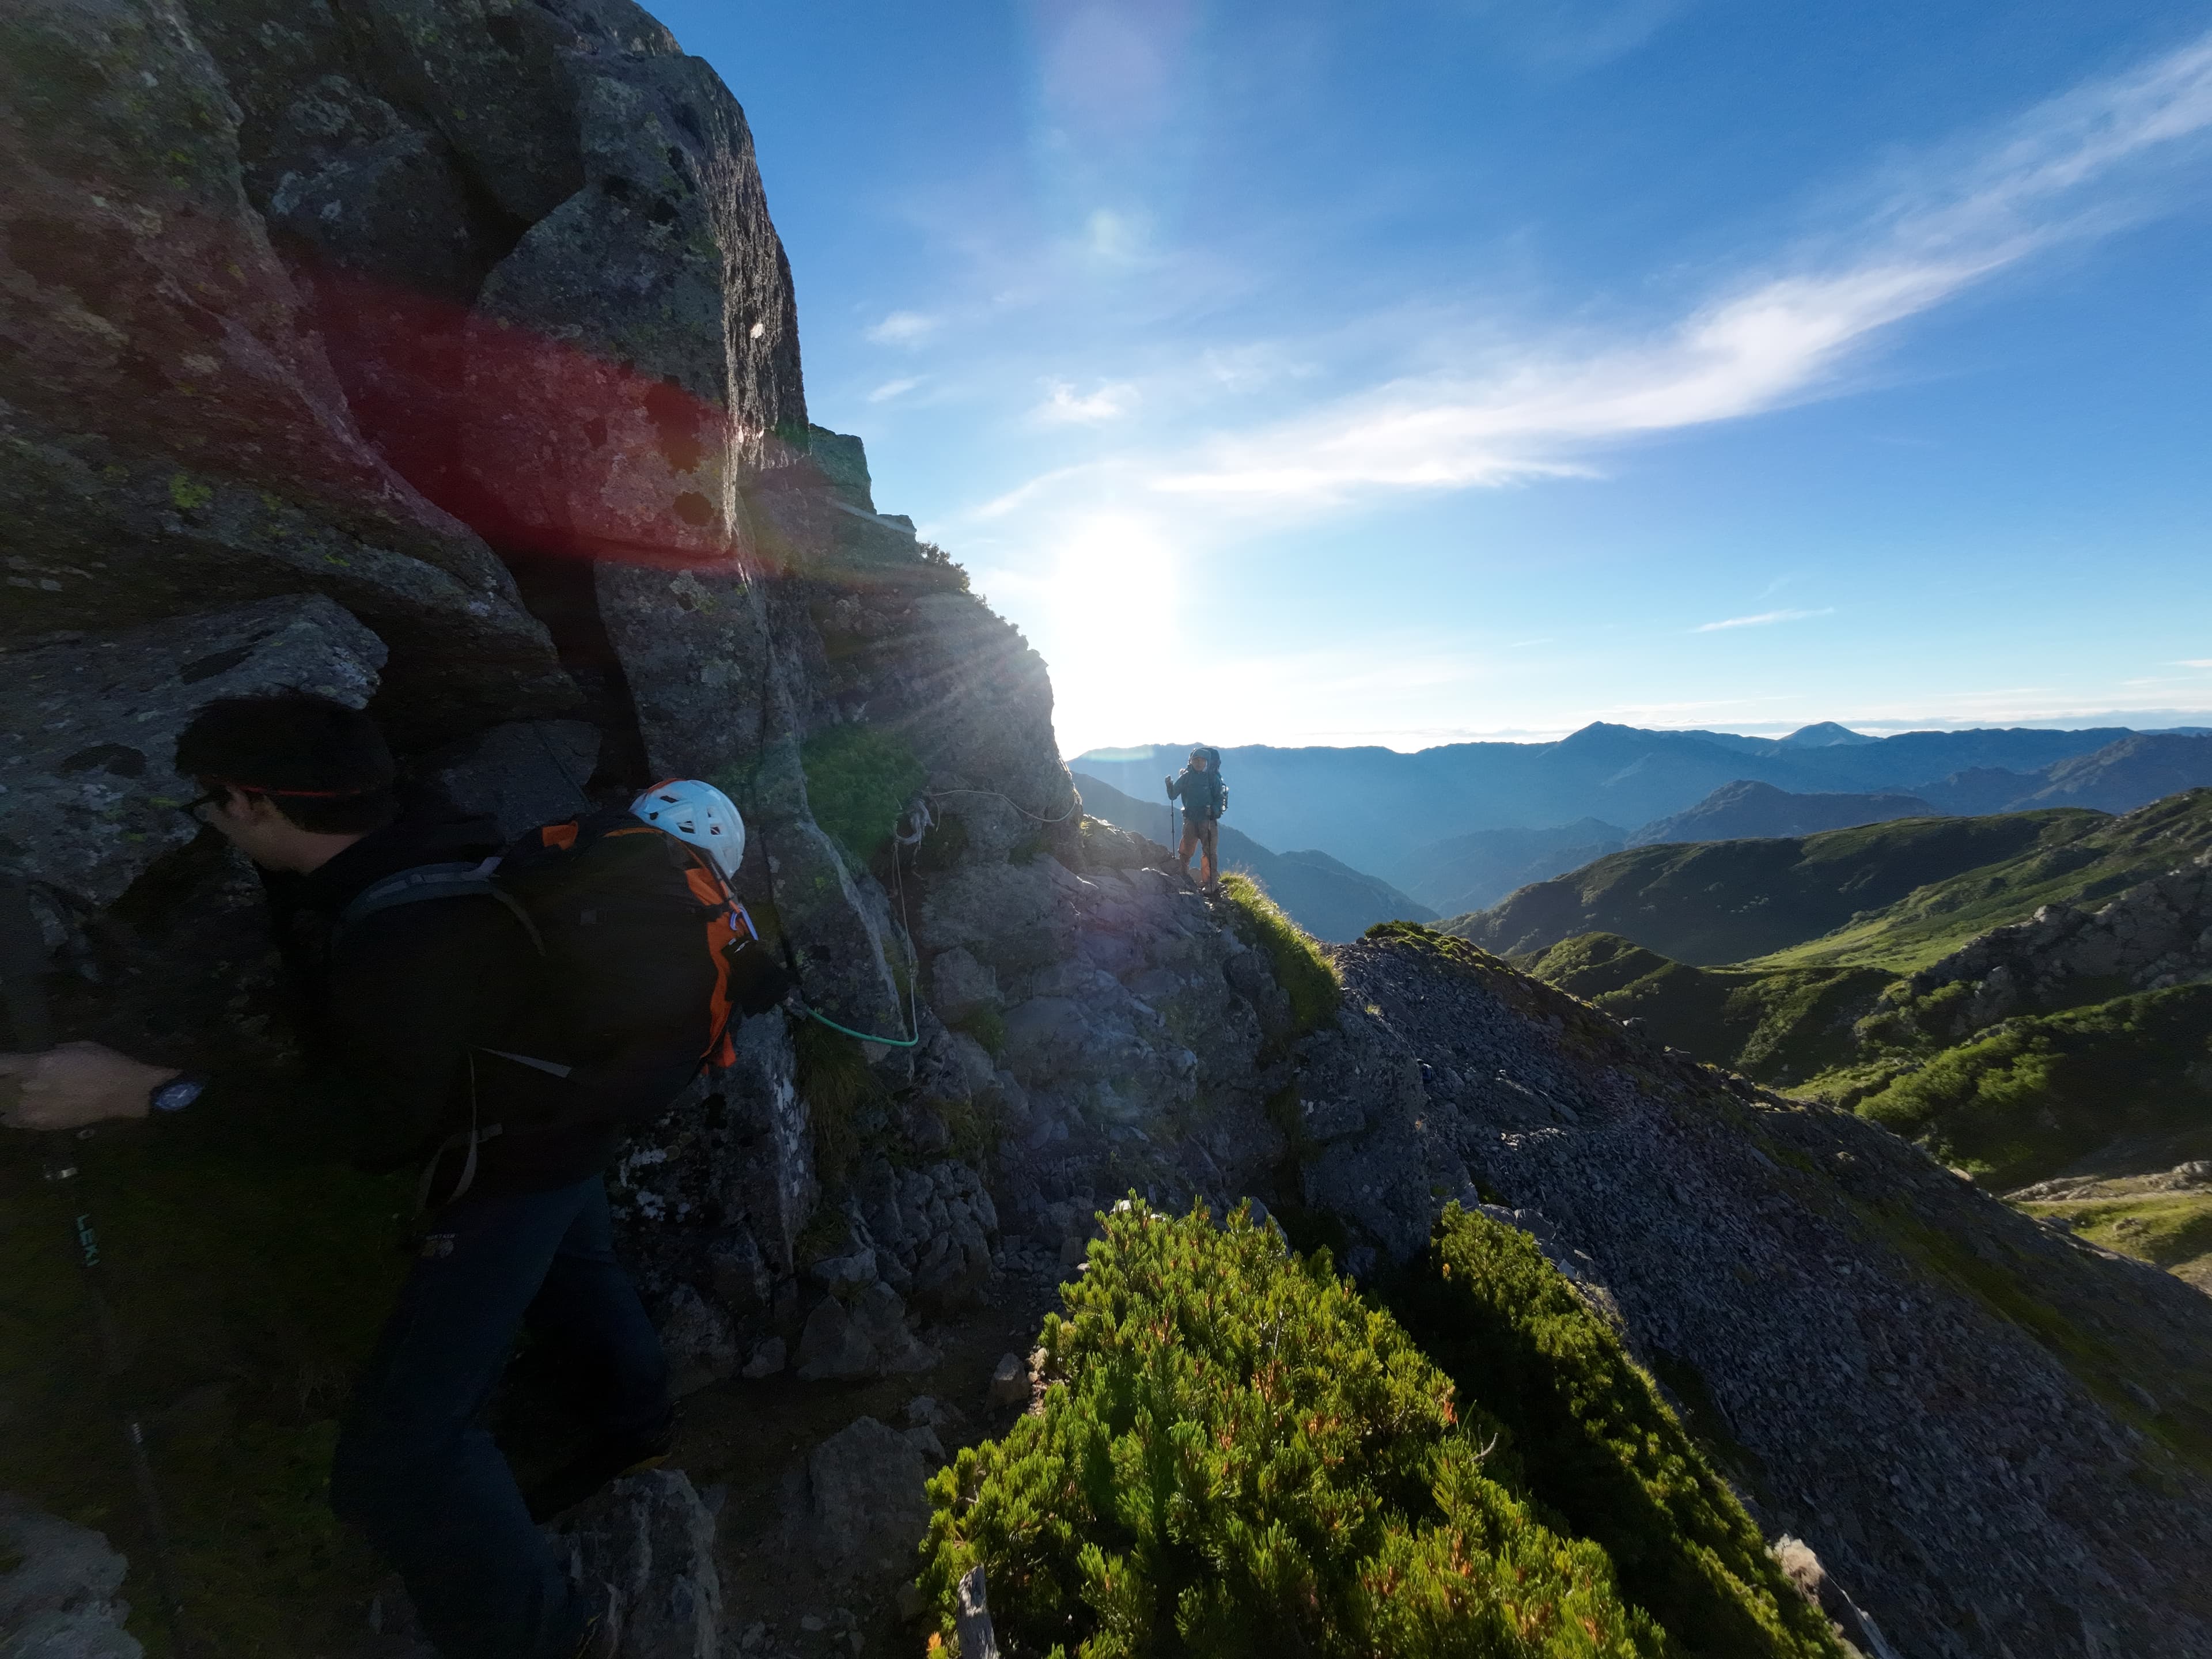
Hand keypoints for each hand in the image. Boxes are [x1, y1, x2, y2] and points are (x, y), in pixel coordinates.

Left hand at [0, 1042, 177, 1129]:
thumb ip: (49, 1054)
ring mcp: (33, 1110)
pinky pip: (13, 1120)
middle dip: (5, 1081)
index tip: (7, 1062)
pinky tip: (25, 1107)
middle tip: (14, 1077)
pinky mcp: (42, 1125)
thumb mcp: (77, 1047)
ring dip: (9, 1098)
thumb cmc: (107, 1063)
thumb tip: (37, 1060)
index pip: (0, 1063)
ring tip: (19, 1094)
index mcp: (38, 1064)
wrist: (128, 1093)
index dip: (2, 1062)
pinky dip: (14, 1113)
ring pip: (3, 1105)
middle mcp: (29, 1088)